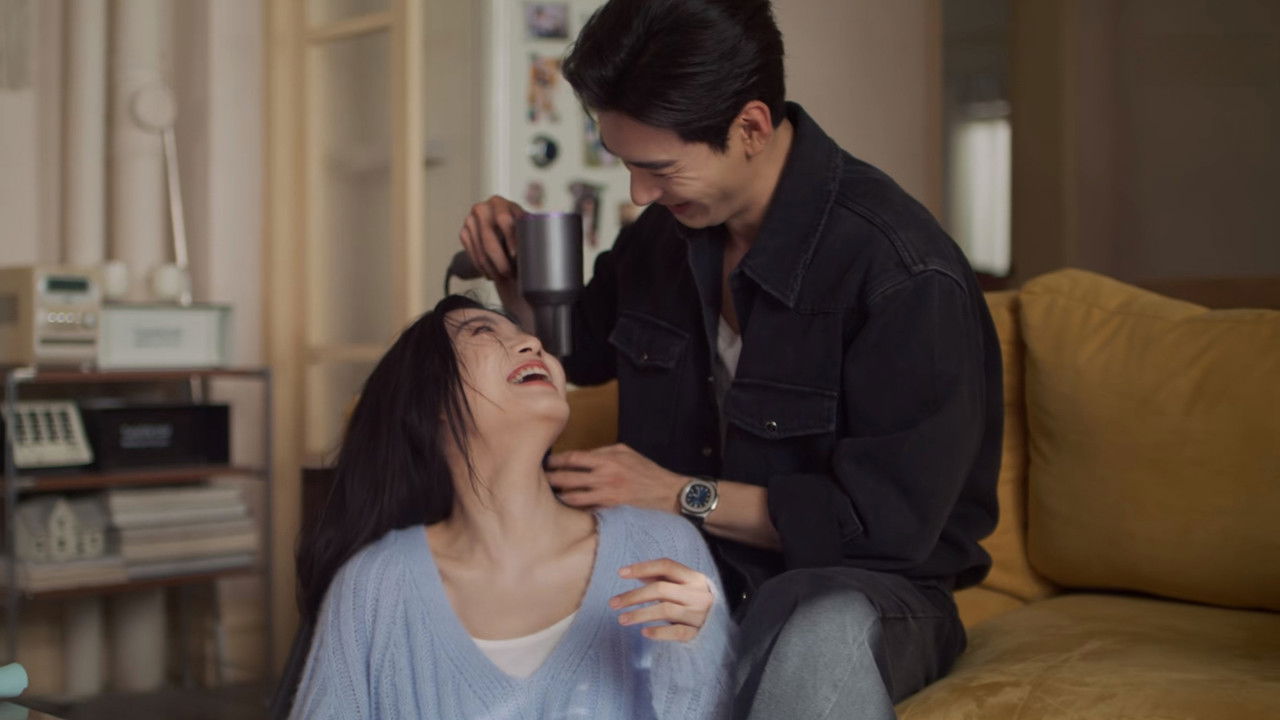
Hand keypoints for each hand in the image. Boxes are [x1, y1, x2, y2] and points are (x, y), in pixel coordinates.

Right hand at [459, 195, 524, 280]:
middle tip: (511, 274)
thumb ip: (529, 233)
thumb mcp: (525, 225)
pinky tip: (494, 274)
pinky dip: (484, 269)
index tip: (516, 256)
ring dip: (494, 270)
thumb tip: (536, 252)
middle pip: (489, 240)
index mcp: (500, 203)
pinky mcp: (464, 233)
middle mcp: (483, 209)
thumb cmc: (517, 227)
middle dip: (501, 262)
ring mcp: (470, 221)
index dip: (510, 239)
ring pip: (481, 252)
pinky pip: (473, 257)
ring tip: (505, 279)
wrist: (500, 226)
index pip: (504, 220)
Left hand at [547, 444, 685, 512]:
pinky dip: (576, 509)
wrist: (667, 493)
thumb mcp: (626, 452)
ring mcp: (606, 496)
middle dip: (551, 479)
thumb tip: (583, 455)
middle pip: (568, 478)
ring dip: (560, 496)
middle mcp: (604, 478)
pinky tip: (569, 508)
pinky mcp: (610, 511)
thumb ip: (603, 452)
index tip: (547, 463)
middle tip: (541, 480)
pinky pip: (586, 510)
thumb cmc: (647, 471)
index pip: (574, 458)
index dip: (556, 461)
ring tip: (551, 495)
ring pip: (573, 498)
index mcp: (607, 460)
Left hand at [610, 558, 714, 641]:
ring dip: (640, 614)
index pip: (666, 565)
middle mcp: (698, 594)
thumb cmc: (694, 602)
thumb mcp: (682, 586)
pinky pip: (677, 632)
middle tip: (613, 603)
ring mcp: (699, 614)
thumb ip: (661, 578)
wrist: (720, 629)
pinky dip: (659, 632)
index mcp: (694, 577)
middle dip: (634, 596)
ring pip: (666, 610)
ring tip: (621, 619)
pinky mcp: (698, 634)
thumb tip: (633, 572)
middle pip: (661, 589)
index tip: (621, 573)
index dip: (643, 567)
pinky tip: (644, 633)